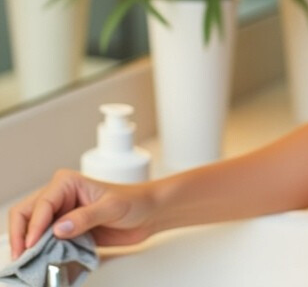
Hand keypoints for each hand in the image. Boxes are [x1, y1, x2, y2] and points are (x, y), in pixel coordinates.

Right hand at [7, 169, 156, 259]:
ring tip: (30, 261)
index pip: (40, 205)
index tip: (32, 245)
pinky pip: (44, 241)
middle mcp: (60, 196)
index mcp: (67, 183)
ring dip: (28, 245)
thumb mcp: (112, 208)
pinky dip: (40, 251)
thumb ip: (85, 218)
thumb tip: (58, 229)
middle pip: (26, 214)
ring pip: (31, 229)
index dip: (32, 226)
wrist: (149, 213)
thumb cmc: (135, 202)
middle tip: (22, 256)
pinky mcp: (66, 230)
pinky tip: (42, 260)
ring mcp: (61, 214)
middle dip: (21, 235)